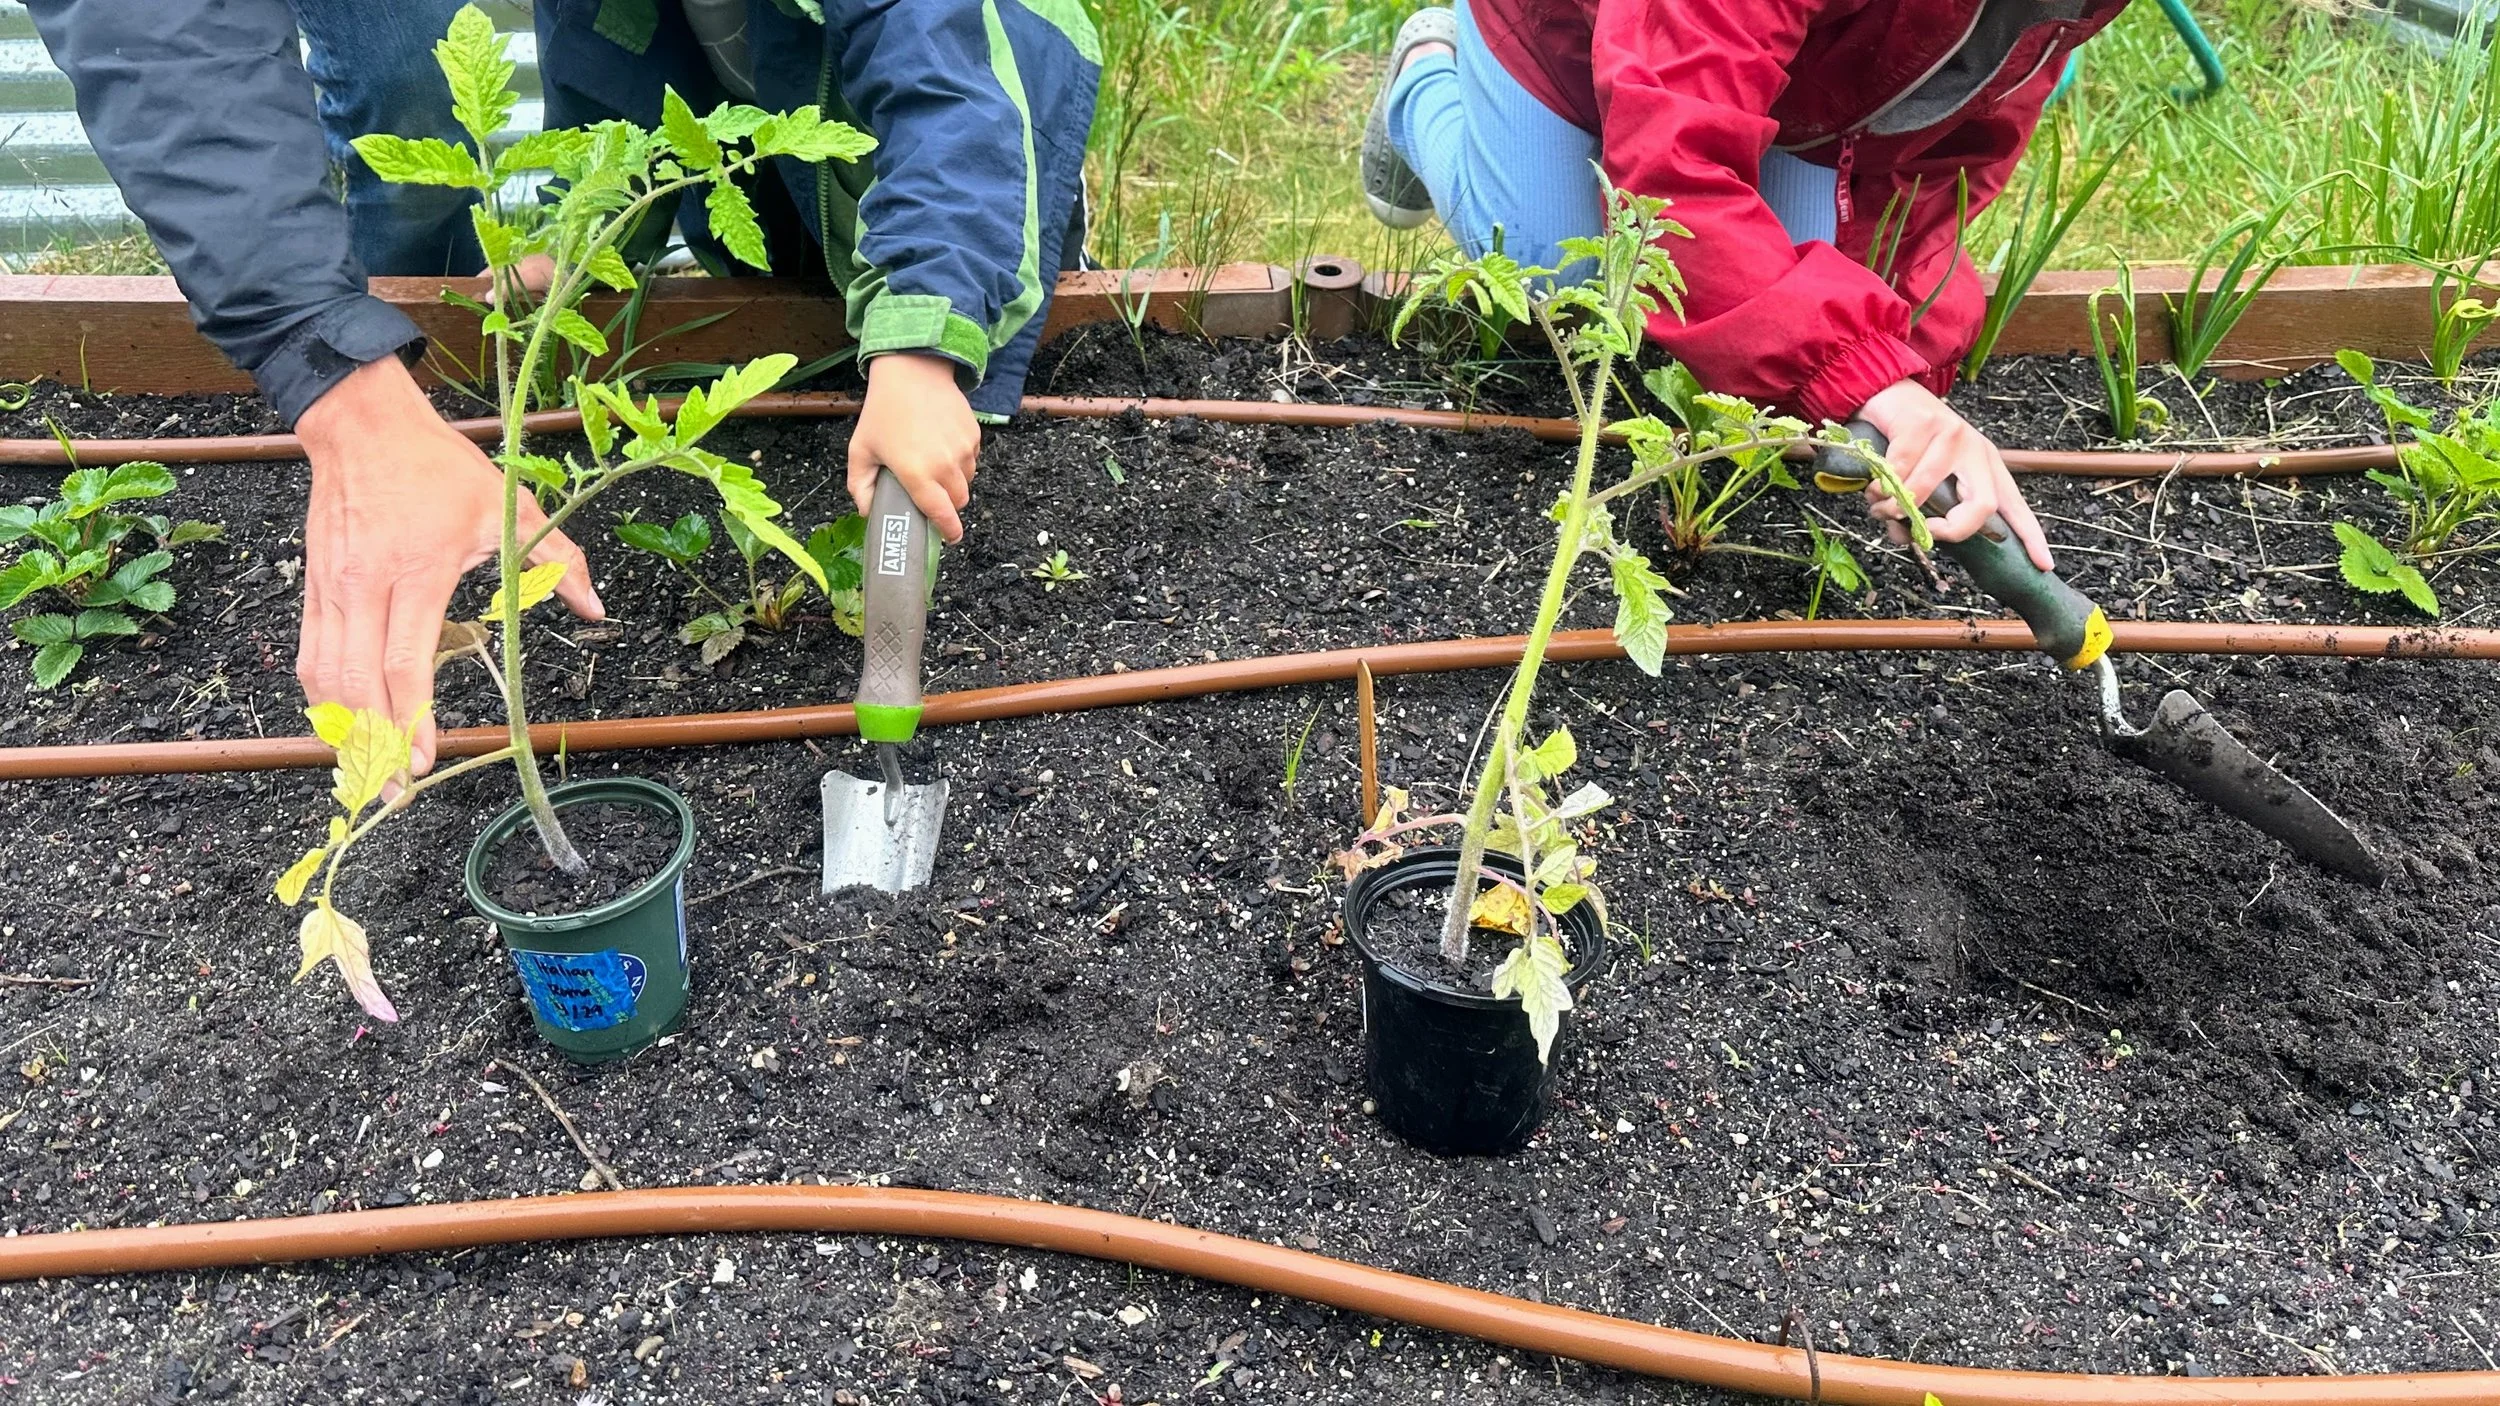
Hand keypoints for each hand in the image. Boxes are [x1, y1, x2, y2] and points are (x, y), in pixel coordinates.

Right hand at [295, 357, 603, 775]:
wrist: (361, 426)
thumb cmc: (437, 467)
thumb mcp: (508, 508)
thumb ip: (557, 561)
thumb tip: (595, 607)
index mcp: (418, 571)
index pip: (407, 662)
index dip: (413, 719)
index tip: (423, 762)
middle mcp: (365, 587)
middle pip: (357, 683)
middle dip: (374, 744)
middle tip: (396, 790)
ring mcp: (331, 589)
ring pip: (324, 675)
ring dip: (343, 729)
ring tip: (369, 769)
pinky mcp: (311, 588)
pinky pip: (309, 654)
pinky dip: (323, 696)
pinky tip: (343, 724)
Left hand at [848, 352, 978, 541]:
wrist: (912, 371)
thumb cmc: (883, 411)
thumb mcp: (860, 449)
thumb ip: (860, 486)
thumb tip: (868, 512)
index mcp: (916, 472)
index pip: (941, 513)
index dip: (948, 531)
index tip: (949, 538)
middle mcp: (944, 464)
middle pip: (958, 502)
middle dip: (948, 506)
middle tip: (931, 497)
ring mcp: (963, 449)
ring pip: (967, 482)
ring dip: (955, 483)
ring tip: (935, 467)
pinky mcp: (973, 435)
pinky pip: (972, 460)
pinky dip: (961, 462)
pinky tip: (942, 447)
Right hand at [1856, 379, 2053, 570]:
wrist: (1885, 390)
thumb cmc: (1904, 439)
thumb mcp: (1919, 479)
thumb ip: (1917, 512)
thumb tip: (1903, 538)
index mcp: (1984, 465)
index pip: (2013, 504)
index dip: (2029, 536)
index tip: (2043, 565)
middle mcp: (1976, 449)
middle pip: (1982, 503)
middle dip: (1951, 529)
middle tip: (1923, 533)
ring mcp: (1953, 433)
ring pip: (1927, 489)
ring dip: (1894, 507)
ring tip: (1878, 506)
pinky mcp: (1925, 423)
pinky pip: (1899, 470)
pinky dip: (1880, 486)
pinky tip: (1872, 486)